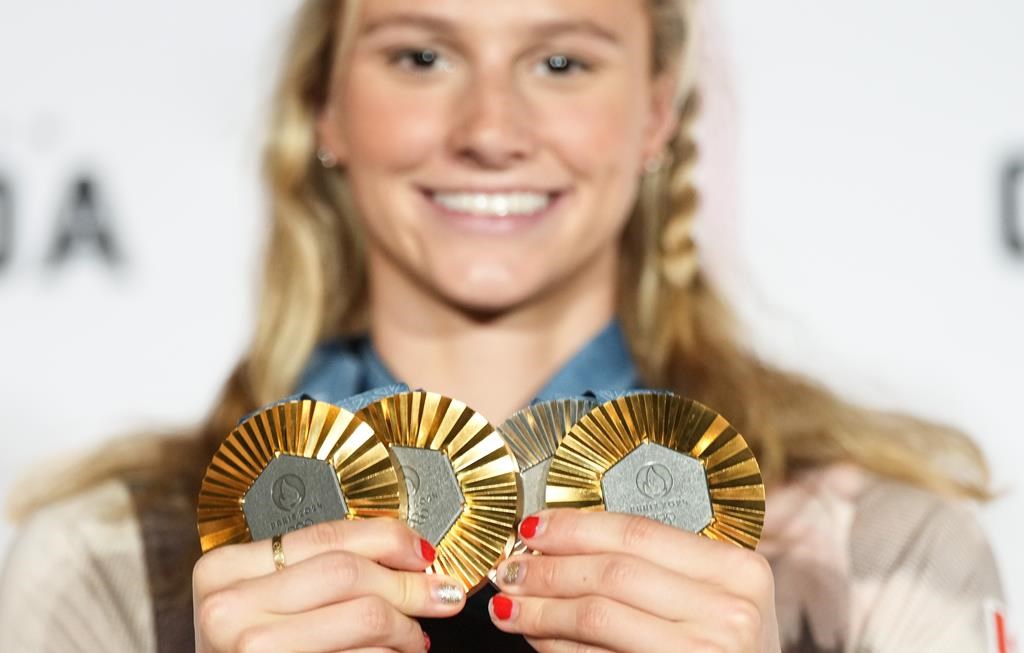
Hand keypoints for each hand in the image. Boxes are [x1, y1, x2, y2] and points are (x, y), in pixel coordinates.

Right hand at [192, 518, 464, 652]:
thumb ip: (316, 569)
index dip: (388, 539)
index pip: (325, 536)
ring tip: (412, 636)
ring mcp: (251, 650)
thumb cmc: (248, 649)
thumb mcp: (263, 600)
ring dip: (405, 627)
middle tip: (440, 594)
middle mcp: (229, 608)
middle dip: (408, 584)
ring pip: (364, 617)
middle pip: (349, 573)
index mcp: (224, 569)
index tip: (423, 552)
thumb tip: (408, 555)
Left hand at [488, 509, 779, 652]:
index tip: (534, 526)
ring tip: (509, 604)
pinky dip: (559, 646)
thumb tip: (566, 541)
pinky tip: (539, 637)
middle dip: (549, 568)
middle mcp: (730, 611)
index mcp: (740, 570)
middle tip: (510, 567)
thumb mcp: (718, 600)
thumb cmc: (734, 651)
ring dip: (543, 608)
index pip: (639, 532)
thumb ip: (663, 568)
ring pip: (599, 615)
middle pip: (613, 573)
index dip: (576, 526)